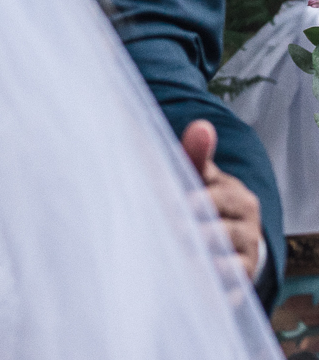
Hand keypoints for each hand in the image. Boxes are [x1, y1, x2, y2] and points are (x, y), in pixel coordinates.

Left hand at [181, 119, 263, 279]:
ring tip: (177, 259)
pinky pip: (228, 291)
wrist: (226, 239)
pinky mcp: (238, 285)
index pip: (216, 198)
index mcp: (237, 198)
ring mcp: (245, 259)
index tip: (173, 203)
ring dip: (200, 264)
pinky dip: (211, 291)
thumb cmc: (202, 198)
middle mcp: (247, 230)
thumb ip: (195, 154)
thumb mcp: (199, 176)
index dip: (194, 201)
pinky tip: (190, 286)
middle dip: (193, 233)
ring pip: (225, 265)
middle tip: (169, 233)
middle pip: (220, 233)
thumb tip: (201, 125)